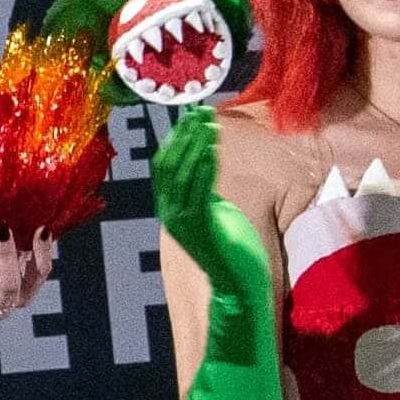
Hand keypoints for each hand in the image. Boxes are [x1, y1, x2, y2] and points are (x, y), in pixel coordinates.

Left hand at [0, 232, 59, 329]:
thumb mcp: (5, 263)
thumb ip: (19, 246)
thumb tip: (29, 211)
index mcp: (23, 294)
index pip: (39, 275)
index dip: (43, 252)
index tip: (43, 228)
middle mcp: (2, 304)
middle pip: (9, 283)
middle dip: (7, 254)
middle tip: (4, 228)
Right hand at [148, 102, 272, 324]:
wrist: (236, 286)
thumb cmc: (231, 251)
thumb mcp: (215, 214)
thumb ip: (205, 193)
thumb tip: (207, 166)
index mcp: (171, 209)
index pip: (164, 166)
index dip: (176, 139)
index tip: (191, 116)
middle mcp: (170, 214)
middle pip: (168, 165)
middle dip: (184, 136)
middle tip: (199, 113)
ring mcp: (181, 222)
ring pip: (181, 175)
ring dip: (195, 147)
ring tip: (208, 125)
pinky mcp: (198, 228)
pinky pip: (197, 191)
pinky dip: (204, 168)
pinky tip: (213, 150)